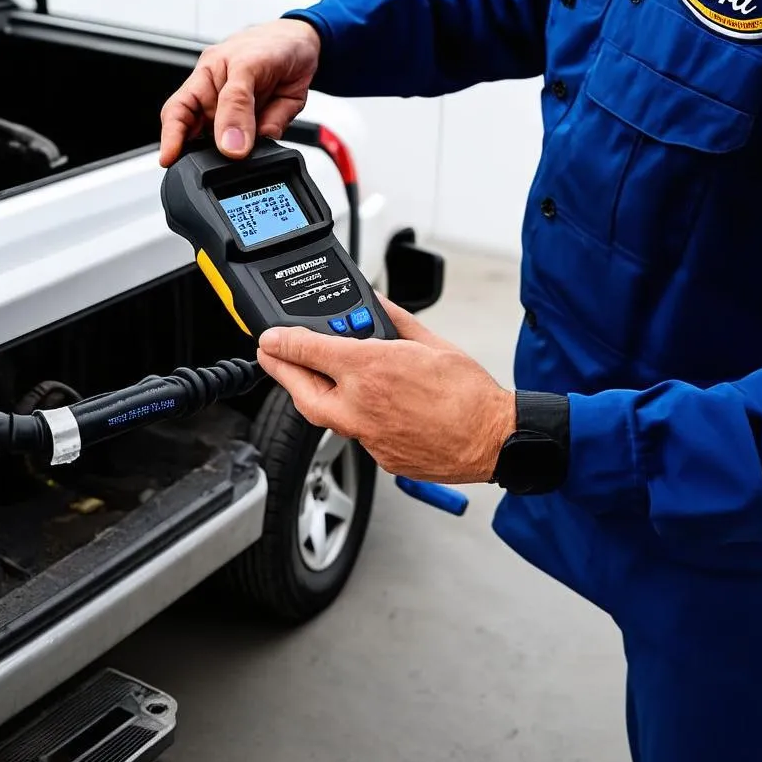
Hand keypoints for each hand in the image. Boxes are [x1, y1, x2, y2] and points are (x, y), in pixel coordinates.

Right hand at [159, 19, 321, 166]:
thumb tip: (229, 144)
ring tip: (246, 146)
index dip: (170, 138)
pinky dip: (267, 149)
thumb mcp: (248, 64)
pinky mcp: (265, 131)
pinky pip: (263, 148)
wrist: (306, 44)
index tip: (169, 160)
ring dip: (238, 154)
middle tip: (215, 164)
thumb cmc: (270, 43)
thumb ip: (237, 104)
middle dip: (205, 155)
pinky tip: (269, 137)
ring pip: (231, 150)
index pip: (177, 114)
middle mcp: (219, 105)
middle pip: (199, 139)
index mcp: (205, 83)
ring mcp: (242, 121)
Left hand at [256, 297, 516, 483]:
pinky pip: (352, 432)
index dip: (281, 341)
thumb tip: (376, 305)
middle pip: (300, 389)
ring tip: (308, 377)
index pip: (309, 350)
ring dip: (312, 393)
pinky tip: (359, 403)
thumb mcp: (430, 341)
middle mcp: (361, 404)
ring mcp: (367, 435)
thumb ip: (394, 319)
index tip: (269, 337)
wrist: (492, 439)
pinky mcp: (378, 455)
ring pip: (324, 414)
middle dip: (279, 371)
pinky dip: (348, 414)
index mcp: (372, 368)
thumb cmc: (469, 393)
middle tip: (269, 356)